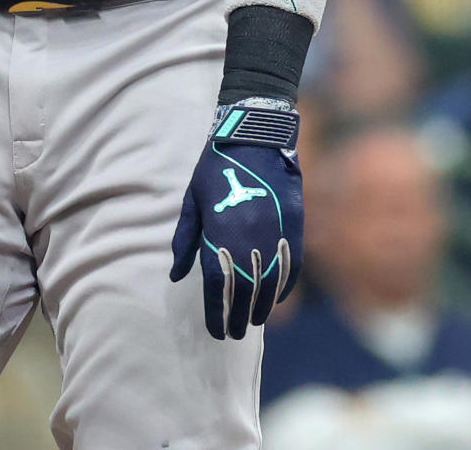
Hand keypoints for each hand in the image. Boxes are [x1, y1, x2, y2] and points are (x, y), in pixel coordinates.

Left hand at [170, 98, 301, 338]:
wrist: (255, 136)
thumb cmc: (216, 167)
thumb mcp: (193, 199)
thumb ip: (186, 239)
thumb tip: (176, 275)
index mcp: (219, 232)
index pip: (216, 285)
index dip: (215, 312)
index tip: (215, 331)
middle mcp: (248, 238)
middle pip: (243, 291)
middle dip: (238, 316)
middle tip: (234, 334)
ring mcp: (274, 233)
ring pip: (269, 283)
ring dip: (261, 307)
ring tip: (254, 321)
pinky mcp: (294, 227)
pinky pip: (290, 266)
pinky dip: (283, 286)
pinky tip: (275, 300)